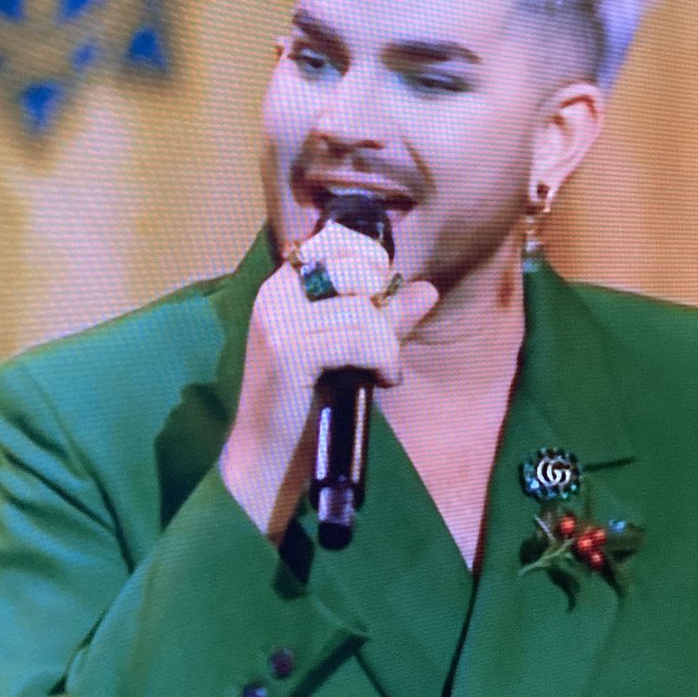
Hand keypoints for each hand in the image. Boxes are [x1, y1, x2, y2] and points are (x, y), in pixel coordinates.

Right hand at [218, 222, 438, 537]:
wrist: (270, 459)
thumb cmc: (310, 404)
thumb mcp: (353, 351)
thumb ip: (387, 317)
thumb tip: (427, 289)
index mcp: (286, 283)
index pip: (341, 238)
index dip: (375, 266)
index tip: (379, 308)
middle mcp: (277, 292)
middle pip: (359, 268)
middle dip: (385, 308)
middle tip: (382, 346)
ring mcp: (278, 319)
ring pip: (365, 310)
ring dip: (388, 346)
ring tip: (381, 372)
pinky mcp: (287, 350)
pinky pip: (359, 339)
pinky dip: (383, 362)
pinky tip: (379, 382)